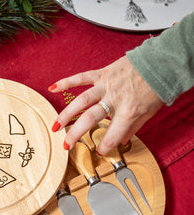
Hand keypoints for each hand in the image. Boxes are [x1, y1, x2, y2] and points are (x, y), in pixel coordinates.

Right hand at [49, 56, 163, 154]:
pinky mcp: (103, 74)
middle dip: (75, 134)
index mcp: (128, 112)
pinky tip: (53, 88)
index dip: (105, 147)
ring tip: (55, 125)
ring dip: (66, 114)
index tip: (99, 151)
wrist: (162, 62)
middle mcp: (114, 100)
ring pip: (81, 101)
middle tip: (65, 144)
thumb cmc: (156, 88)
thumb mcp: (149, 113)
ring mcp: (106, 86)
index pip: (112, 136)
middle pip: (90, 119)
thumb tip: (122, 141)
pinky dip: (66, 82)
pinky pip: (81, 77)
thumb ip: (133, 128)